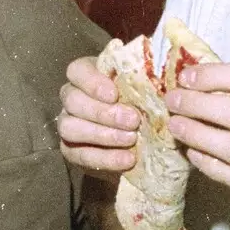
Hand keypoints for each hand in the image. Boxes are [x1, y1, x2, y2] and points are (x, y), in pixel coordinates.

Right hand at [57, 56, 141, 176]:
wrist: (142, 141)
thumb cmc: (142, 105)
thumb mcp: (144, 89)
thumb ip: (145, 81)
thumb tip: (161, 80)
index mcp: (86, 77)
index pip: (76, 71)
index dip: (92, 82)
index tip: (114, 95)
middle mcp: (71, 99)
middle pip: (72, 100)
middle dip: (103, 112)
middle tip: (133, 121)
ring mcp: (67, 125)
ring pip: (69, 127)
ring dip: (102, 134)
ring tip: (131, 139)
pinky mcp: (70, 151)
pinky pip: (80, 155)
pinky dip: (105, 158)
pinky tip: (127, 159)